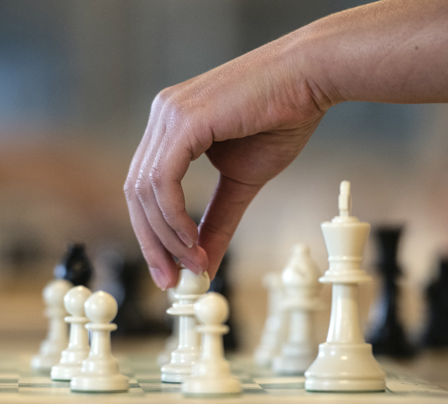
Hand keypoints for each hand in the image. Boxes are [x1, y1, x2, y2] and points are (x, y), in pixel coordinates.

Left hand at [124, 32, 328, 288]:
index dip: (152, 234)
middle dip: (152, 242)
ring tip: (194, 262)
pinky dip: (174, 217)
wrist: (311, 80)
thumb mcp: (242, 182)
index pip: (144, 189)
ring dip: (167, 236)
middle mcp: (161, 117)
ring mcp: (167, 115)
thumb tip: (202, 262)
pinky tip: (192, 240)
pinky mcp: (183, 120)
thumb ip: (217, 220)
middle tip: (172, 279)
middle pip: (135, 193)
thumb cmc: (282, 120)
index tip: (170, 271)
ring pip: (145, 191)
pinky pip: (163, 181)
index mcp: (170, 127)